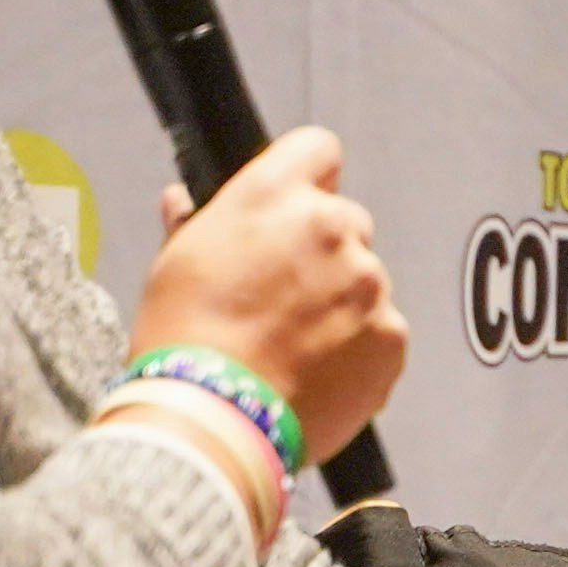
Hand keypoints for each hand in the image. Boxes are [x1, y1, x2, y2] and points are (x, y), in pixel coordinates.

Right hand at [137, 129, 404, 454]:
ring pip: (364, 281)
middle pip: (345, 222)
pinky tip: (316, 371)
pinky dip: (359, 349)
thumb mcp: (175, 265)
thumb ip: (194, 224)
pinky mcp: (392, 335)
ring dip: (342, 303)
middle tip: (281, 298)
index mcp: (275, 194)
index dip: (307, 176)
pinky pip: (382, 332)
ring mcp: (369, 282)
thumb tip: (181, 202)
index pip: (317, 149)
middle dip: (321, 253)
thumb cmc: (185, 340)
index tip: (297, 203)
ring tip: (292, 346)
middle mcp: (333, 227)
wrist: (215, 417)